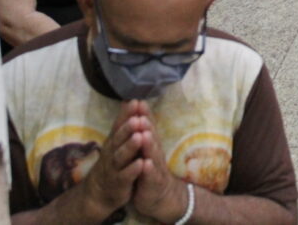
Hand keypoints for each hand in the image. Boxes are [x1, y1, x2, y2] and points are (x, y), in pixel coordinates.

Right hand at [79, 101, 145, 219]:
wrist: (98, 193)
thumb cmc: (112, 162)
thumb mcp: (116, 142)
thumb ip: (123, 122)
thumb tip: (129, 99)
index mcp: (114, 141)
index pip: (119, 125)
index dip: (126, 114)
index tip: (135, 101)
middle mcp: (112, 152)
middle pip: (119, 138)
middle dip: (128, 128)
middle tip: (137, 118)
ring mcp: (114, 168)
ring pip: (121, 156)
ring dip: (130, 146)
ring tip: (140, 137)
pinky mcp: (119, 183)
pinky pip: (125, 176)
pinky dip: (133, 169)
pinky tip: (142, 163)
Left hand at [131, 101, 190, 222]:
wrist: (160, 195)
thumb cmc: (149, 169)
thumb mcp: (145, 148)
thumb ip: (142, 131)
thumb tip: (137, 110)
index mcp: (150, 143)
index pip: (147, 126)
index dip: (144, 114)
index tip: (138, 100)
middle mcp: (155, 152)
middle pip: (151, 137)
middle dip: (146, 126)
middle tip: (141, 115)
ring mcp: (155, 167)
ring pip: (152, 155)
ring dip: (149, 145)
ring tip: (144, 135)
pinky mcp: (153, 183)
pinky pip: (150, 176)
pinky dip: (148, 169)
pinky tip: (145, 164)